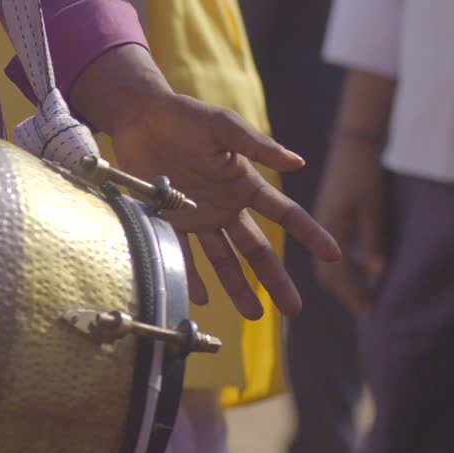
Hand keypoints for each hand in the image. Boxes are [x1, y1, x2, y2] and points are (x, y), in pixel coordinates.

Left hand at [109, 92, 341, 319]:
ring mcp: (198, 218)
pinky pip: (183, 255)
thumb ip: (258, 147)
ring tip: (253, 315)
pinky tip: (201, 298)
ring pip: (224, 260)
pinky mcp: (168, 221)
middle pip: (257, 249)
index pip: (285, 214)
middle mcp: (225, 207)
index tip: (333, 256)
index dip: (310, 234)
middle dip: (276, 279)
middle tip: (293, 309)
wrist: (140, 119)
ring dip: (238, 288)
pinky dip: (191, 276)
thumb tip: (299, 163)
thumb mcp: (225, 127)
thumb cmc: (186, 117)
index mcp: (245, 185)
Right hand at [312, 129, 388, 311]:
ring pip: (329, 264)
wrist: (354, 142)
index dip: (352, 293)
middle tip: (368, 308)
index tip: (369, 309)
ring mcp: (323, 225)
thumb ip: (373, 238)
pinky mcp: (329, 218)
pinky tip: (364, 265)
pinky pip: (334, 252)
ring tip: (368, 292)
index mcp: (328, 230)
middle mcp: (320, 232)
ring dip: (347, 281)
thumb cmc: (364, 170)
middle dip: (347, 293)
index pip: (337, 274)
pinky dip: (348, 264)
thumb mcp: (373, 204)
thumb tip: (379, 273)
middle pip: (328, 274)